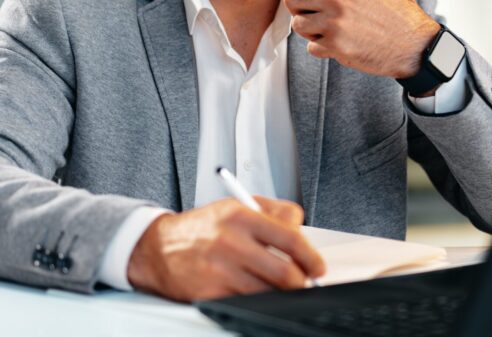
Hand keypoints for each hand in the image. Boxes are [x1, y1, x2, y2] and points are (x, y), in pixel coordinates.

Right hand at [126, 197, 324, 301]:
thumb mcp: (236, 206)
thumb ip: (272, 212)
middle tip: (305, 281)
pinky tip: (256, 291)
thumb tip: (301, 228)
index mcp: (241, 216)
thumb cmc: (203, 227)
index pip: (290, 239)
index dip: (311, 257)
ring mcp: (220, 270)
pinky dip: (258, 300)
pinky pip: (246, 302)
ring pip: (268, 291)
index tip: (318, 267)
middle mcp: (231, 242)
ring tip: (280, 286)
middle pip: (284, 272)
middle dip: (301, 282)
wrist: (157, 247)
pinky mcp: (209, 292)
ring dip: (281, 293)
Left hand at [276, 0, 440, 77]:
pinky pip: (311, 46)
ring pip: (298, 24)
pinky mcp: (336, 48)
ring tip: (324, 26)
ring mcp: (334, 25)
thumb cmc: (400, 12)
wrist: (415, 46)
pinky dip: (319, 46)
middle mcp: (336, 0)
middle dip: (294, 4)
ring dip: (307, 27)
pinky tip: (336, 42)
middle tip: (306, 8)